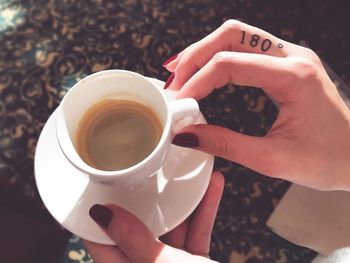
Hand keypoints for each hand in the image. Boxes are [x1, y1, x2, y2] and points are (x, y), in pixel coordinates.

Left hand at [84, 171, 223, 262]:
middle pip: (139, 230)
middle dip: (147, 200)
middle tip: (144, 173)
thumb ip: (135, 242)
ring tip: (185, 175)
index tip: (99, 187)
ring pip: (171, 228)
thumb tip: (102, 214)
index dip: (98, 215)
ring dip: (183, 202)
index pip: (101, 243)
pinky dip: (203, 213)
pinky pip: (195, 233)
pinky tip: (213, 188)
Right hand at [164, 20, 349, 190]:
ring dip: (205, 51)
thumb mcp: (273, 159)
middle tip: (174, 80)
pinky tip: (206, 72)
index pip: (230, 64)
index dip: (197, 81)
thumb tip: (187, 134)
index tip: (179, 102)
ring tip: (181, 73)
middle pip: (231, 34)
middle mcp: (293, 57)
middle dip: (196, 55)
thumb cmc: (328, 160)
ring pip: (237, 35)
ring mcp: (291, 57)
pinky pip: (246, 48)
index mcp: (294, 77)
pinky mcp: (287, 65)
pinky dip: (220, 56)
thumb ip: (226, 144)